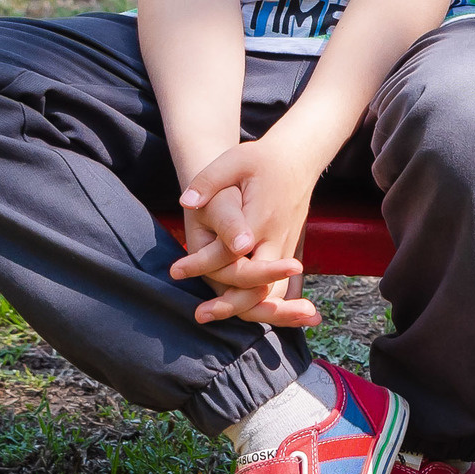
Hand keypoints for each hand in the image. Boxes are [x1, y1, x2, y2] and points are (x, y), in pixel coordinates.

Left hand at [170, 132, 324, 326]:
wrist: (298, 158)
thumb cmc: (262, 159)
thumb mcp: (234, 160)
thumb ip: (209, 181)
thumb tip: (187, 202)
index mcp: (263, 217)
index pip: (231, 252)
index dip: (202, 263)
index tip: (176, 269)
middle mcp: (278, 237)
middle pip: (259, 282)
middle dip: (231, 303)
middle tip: (201, 314)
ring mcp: (287, 246)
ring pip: (272, 290)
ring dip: (248, 309)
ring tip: (212, 314)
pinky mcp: (289, 250)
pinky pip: (279, 286)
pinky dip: (264, 303)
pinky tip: (242, 311)